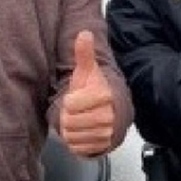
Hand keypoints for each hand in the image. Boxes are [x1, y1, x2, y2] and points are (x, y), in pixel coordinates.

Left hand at [61, 31, 115, 155]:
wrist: (112, 114)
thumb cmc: (95, 91)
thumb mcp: (88, 72)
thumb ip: (84, 54)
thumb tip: (84, 33)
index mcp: (104, 96)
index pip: (71, 104)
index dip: (68, 102)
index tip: (76, 98)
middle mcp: (107, 117)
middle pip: (70, 121)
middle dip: (69, 117)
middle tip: (77, 111)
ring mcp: (105, 134)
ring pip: (72, 135)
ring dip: (71, 130)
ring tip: (80, 121)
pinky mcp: (101, 148)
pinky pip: (76, 147)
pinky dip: (76, 142)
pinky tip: (83, 133)